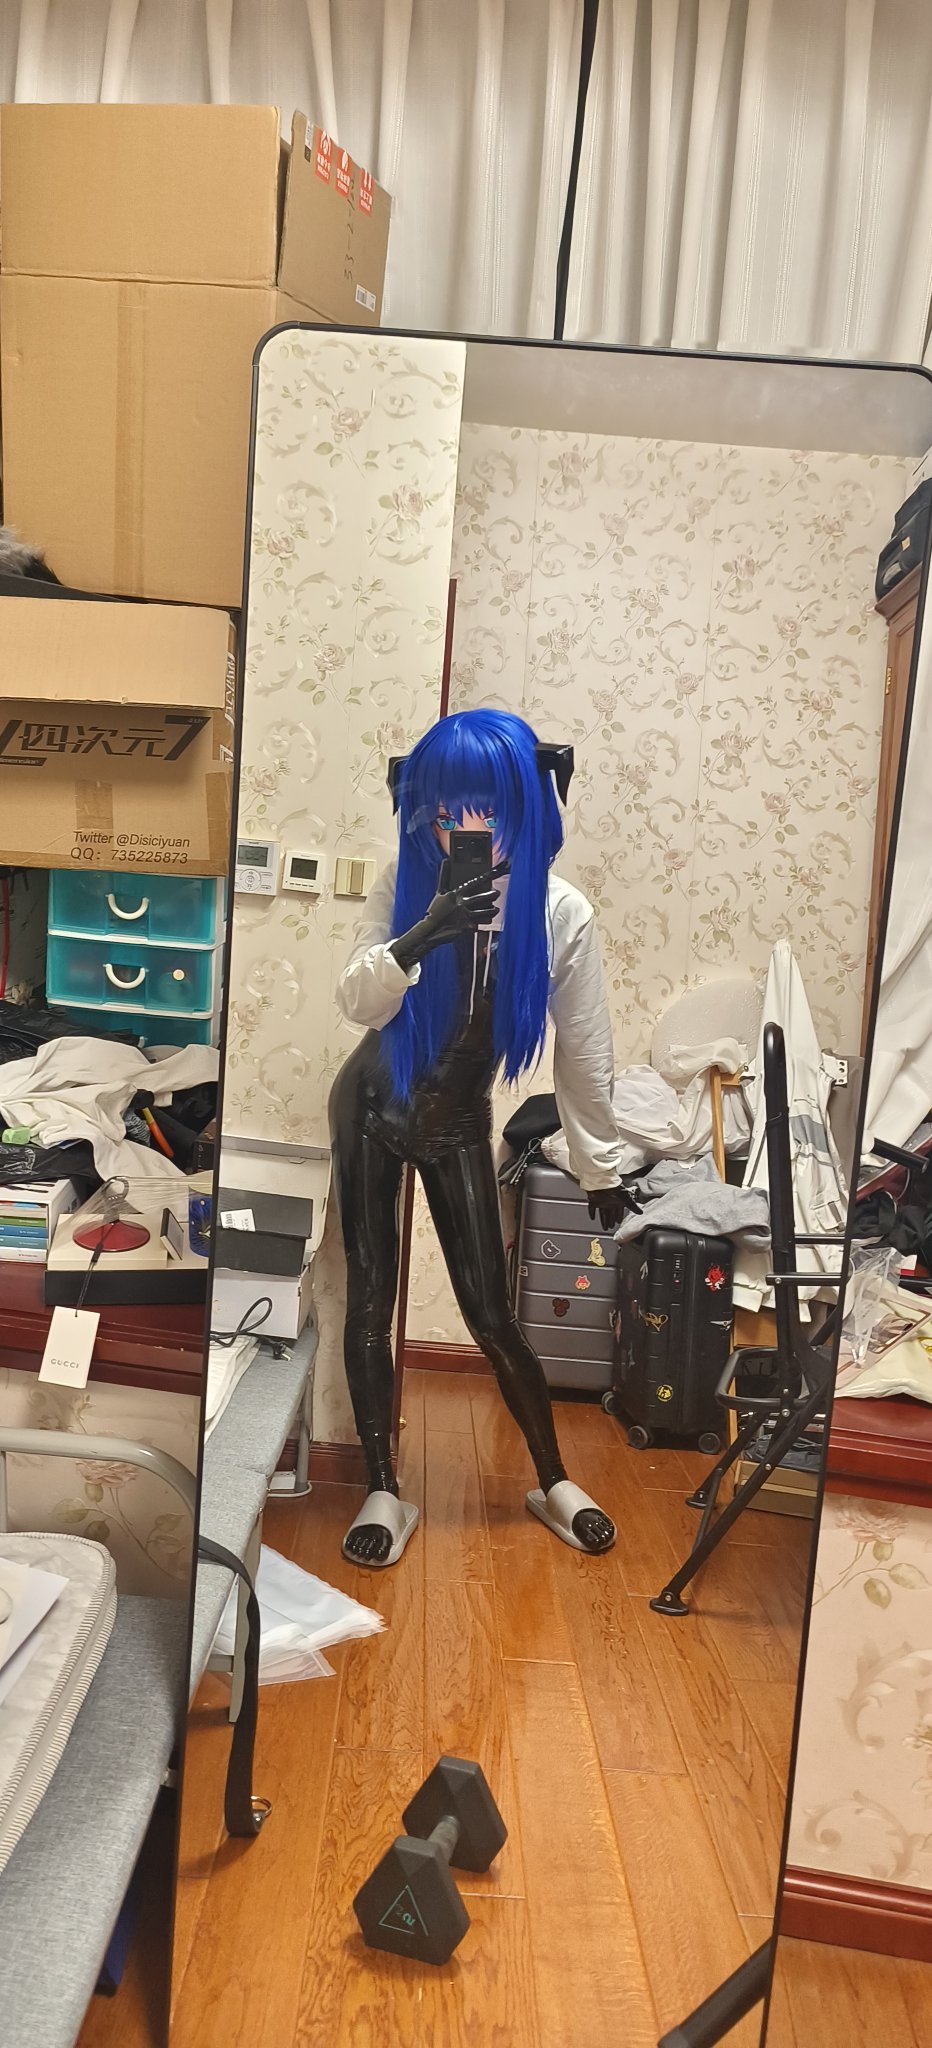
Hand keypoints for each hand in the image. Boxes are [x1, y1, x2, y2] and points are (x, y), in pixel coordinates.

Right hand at [390, 863, 506, 971]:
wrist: (431, 930)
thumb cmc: (434, 911)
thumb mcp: (439, 892)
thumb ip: (444, 876)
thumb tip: (446, 861)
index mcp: (456, 894)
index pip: (474, 882)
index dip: (486, 877)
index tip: (495, 873)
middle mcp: (462, 904)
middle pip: (482, 897)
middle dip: (492, 894)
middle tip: (497, 893)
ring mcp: (465, 916)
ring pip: (484, 912)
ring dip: (492, 910)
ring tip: (496, 909)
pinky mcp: (467, 927)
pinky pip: (480, 924)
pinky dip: (485, 922)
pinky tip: (488, 920)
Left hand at [587, 1184, 639, 1232]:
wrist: (603, 1183)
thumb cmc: (615, 1189)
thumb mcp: (626, 1200)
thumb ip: (633, 1207)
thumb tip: (641, 1212)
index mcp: (618, 1201)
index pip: (619, 1211)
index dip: (619, 1217)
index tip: (618, 1222)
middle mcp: (610, 1202)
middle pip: (610, 1214)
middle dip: (610, 1221)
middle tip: (611, 1228)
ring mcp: (602, 1201)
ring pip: (603, 1213)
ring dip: (603, 1220)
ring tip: (604, 1227)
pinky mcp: (594, 1200)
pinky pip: (592, 1208)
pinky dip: (592, 1213)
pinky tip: (593, 1218)